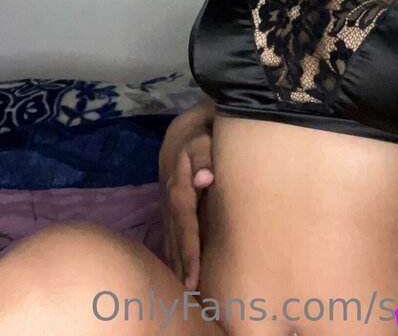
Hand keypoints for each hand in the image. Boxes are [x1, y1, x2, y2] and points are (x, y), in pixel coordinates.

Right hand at [159, 107, 214, 289]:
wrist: (181, 130)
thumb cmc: (200, 135)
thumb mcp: (202, 139)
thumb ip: (203, 158)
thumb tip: (204, 179)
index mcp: (180, 188)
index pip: (186, 224)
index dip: (189, 250)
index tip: (194, 274)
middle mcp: (171, 201)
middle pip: (176, 237)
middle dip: (183, 265)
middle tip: (191, 292)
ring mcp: (169, 205)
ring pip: (171, 238)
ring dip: (176, 263)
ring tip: (184, 291)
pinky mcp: (171, 207)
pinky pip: (170, 234)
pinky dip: (172, 254)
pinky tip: (176, 271)